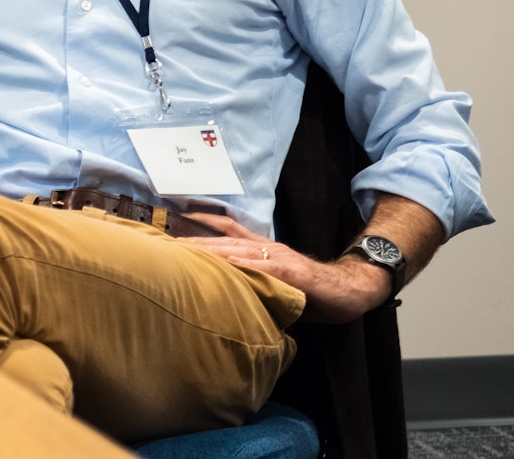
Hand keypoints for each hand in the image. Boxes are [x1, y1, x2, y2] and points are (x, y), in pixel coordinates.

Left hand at [177, 213, 390, 323]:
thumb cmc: (311, 290)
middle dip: (193, 242)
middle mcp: (266, 248)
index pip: (227, 228)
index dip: (203, 221)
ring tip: (183, 254)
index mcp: (262, 248)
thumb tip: (226, 289)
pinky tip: (224, 268)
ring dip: (208, 253)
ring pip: (236, 251)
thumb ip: (254, 281)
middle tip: (165, 243)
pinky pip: (260, 268)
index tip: (177, 221)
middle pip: (223, 240)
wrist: (349, 291)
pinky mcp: (289, 272)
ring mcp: (277, 258)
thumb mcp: (276, 283)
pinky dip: (241, 267)